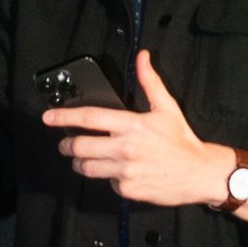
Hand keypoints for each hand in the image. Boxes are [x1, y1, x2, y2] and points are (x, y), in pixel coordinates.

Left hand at [42, 48, 243, 212]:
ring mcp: (125, 171)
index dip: (64, 117)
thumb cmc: (182, 140)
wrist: (198, 173)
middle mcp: (125, 148)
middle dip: (66, 145)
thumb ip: (149, 82)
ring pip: (86, 167)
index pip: (89, 118)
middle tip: (65, 143)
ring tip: (83, 158)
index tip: (48, 117)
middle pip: (80, 146)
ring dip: (80, 162)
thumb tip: (142, 57)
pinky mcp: (127, 189)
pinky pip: (106, 182)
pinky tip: (117, 172)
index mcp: (132, 125)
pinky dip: (107, 177)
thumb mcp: (166, 107)